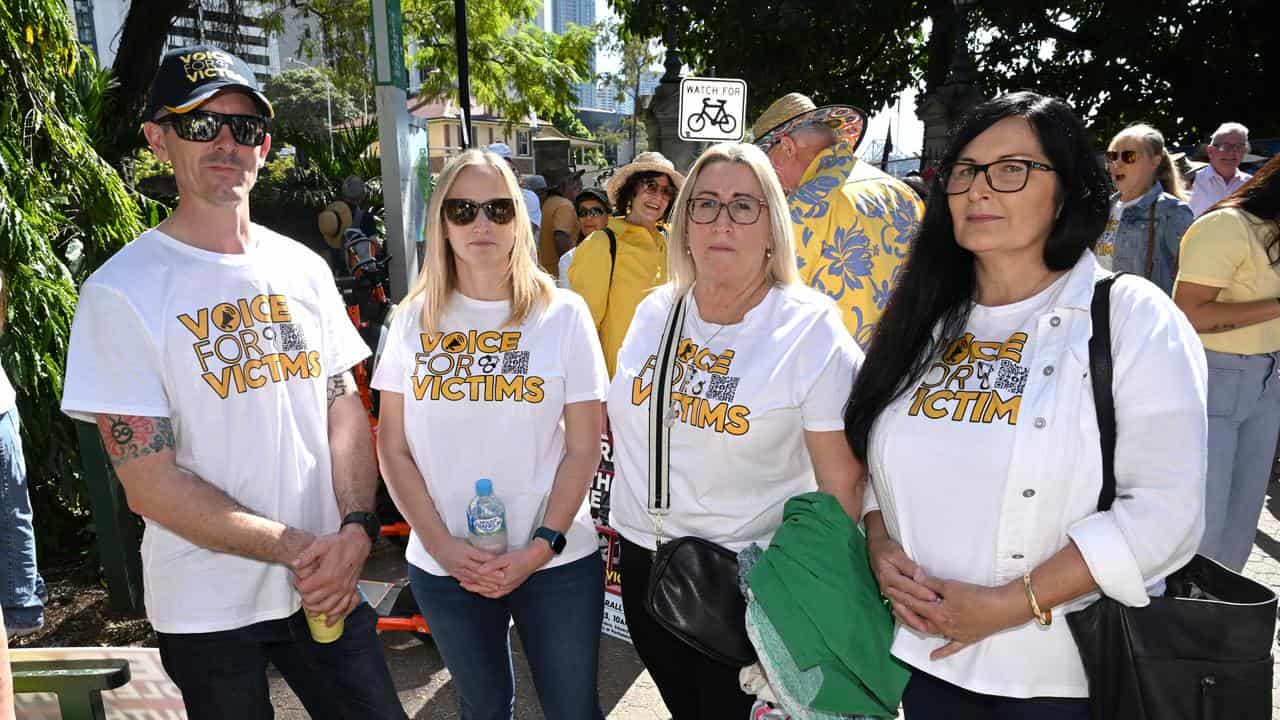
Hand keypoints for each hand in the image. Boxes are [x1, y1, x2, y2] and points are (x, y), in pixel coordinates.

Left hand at [293, 525, 371, 616]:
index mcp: (326, 575)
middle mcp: (336, 585)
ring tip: (309, 607)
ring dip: (316, 610)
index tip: (298, 580)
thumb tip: (294, 564)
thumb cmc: (339, 543)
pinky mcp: (351, 590)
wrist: (357, 542)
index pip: (305, 589)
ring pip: (327, 608)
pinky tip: (329, 621)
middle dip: (304, 598)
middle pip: (313, 601)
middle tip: (303, 592)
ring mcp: (345, 590)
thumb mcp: (320, 544)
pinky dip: (336, 617)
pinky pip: (344, 608)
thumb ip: (306, 556)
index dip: (298, 585)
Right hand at [430, 535, 499, 588]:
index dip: (492, 561)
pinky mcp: (456, 574)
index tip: (502, 563)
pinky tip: (483, 589)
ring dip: (485, 583)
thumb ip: (478, 549)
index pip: (481, 556)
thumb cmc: (454, 542)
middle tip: (503, 577)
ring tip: (496, 586)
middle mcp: (463, 561)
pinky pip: (467, 582)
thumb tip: (493, 551)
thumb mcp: (467, 542)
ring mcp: (459, 569)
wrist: (438, 547)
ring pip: (474, 578)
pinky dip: (476, 586)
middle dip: (492, 575)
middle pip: (479, 569)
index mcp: (466, 551)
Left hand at [464, 543, 553, 598]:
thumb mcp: (506, 558)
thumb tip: (479, 570)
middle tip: (461, 583)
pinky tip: (484, 590)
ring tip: (469, 587)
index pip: (483, 582)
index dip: (472, 580)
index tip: (462, 577)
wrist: (535, 558)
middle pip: (484, 589)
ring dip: (478, 590)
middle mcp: (505, 587)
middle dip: (472, 586)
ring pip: (489, 592)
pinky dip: (488, 592)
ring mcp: (508, 588)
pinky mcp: (510, 586)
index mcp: (502, 581)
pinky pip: (496, 593)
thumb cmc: (522, 557)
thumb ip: (492, 565)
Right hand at [866, 532, 938, 634]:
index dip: (921, 592)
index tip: (934, 597)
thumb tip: (920, 576)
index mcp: (889, 577)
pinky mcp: (891, 596)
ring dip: (912, 621)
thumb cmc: (887, 550)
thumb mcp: (897, 554)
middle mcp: (888, 588)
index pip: (908, 586)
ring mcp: (888, 594)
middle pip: (904, 603)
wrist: (875, 549)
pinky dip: (906, 618)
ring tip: (924, 629)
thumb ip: (909, 566)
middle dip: (918, 612)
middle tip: (933, 620)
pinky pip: (898, 610)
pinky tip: (914, 624)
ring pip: (900, 610)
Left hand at [885, 577, 1024, 660]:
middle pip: (919, 619)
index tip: (889, 590)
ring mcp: (954, 635)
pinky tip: (933, 656)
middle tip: (893, 605)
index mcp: (937, 613)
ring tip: (908, 622)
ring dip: (920, 627)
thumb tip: (915, 578)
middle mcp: (942, 626)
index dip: (901, 596)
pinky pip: (951, 647)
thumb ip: (931, 583)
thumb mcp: (951, 586)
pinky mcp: (966, 639)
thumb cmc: (976, 596)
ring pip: (932, 631)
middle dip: (906, 611)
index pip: (914, 603)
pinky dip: (942, 652)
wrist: (1001, 608)